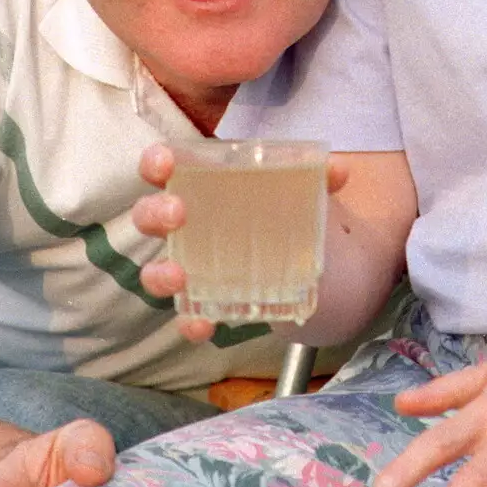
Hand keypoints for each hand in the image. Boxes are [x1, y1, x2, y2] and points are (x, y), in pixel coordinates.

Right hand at [135, 143, 349, 339]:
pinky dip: (190, 321)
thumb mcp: (305, 191)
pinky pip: (187, 314)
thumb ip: (319, 179)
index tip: (165, 165)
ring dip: (159, 273)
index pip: (164, 166)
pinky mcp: (206, 301)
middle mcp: (187, 224)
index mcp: (203, 184)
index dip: (156, 162)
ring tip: (179, 275)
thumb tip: (337, 170)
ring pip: (155, 269)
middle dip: (155, 213)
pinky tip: (204, 323)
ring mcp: (191, 264)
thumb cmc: (285, 210)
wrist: (309, 261)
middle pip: (149, 215)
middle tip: (179, 215)